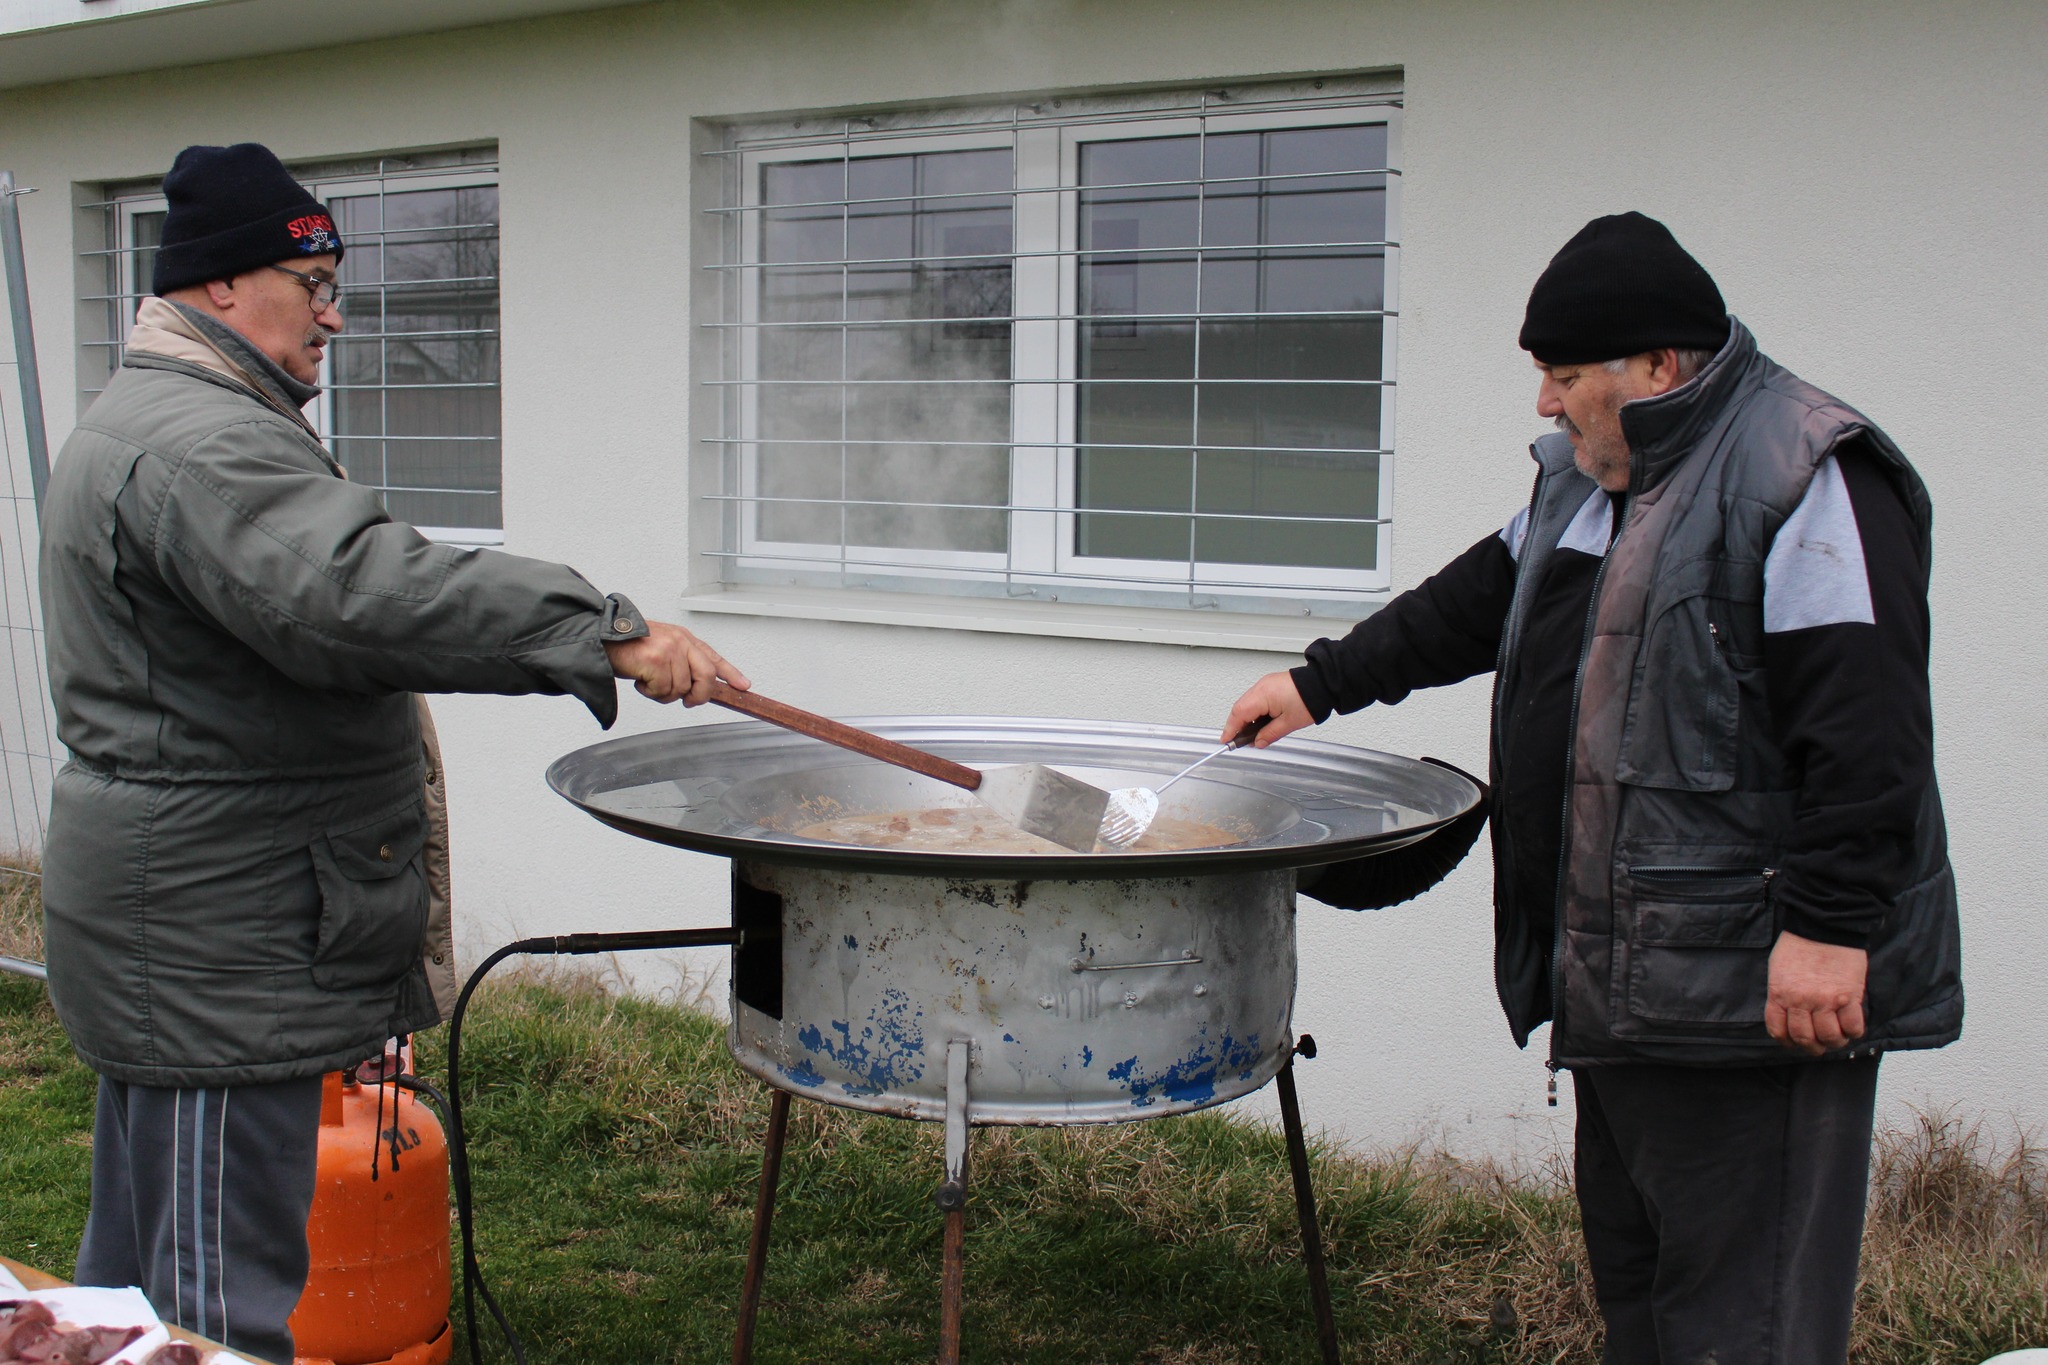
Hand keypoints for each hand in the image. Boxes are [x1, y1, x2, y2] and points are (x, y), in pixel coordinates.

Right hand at [604, 621, 749, 705]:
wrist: (603, 639)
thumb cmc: (631, 648)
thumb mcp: (663, 649)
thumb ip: (682, 663)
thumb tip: (698, 686)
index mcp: (685, 639)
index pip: (714, 658)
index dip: (731, 674)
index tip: (743, 686)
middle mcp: (681, 642)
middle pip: (705, 677)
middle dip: (697, 695)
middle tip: (686, 701)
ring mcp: (670, 650)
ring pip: (681, 689)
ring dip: (663, 694)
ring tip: (649, 681)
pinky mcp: (657, 660)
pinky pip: (663, 690)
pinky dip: (650, 692)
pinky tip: (641, 680)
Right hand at [1222, 671, 1313, 747]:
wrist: (1323, 684)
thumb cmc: (1310, 699)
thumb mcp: (1289, 723)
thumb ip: (1270, 734)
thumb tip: (1258, 742)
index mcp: (1263, 695)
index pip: (1239, 714)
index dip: (1230, 729)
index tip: (1226, 740)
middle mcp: (1260, 687)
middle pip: (1240, 708)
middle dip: (1237, 726)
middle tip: (1239, 741)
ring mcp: (1264, 684)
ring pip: (1247, 704)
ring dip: (1246, 719)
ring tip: (1252, 734)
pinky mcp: (1270, 685)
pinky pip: (1255, 699)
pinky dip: (1253, 711)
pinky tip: (1259, 722)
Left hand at [1765, 931, 1867, 1055]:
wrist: (1823, 925)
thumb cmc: (1799, 944)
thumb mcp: (1778, 970)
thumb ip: (1781, 993)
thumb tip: (1787, 1014)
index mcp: (1779, 994)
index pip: (1778, 1031)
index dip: (1788, 1042)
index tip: (1795, 1042)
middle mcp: (1800, 1001)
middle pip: (1805, 1039)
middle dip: (1813, 1047)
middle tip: (1820, 1044)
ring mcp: (1826, 1001)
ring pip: (1830, 1037)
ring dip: (1835, 1042)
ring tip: (1838, 1037)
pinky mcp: (1849, 997)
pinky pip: (1853, 1027)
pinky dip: (1853, 1032)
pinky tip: (1852, 1027)